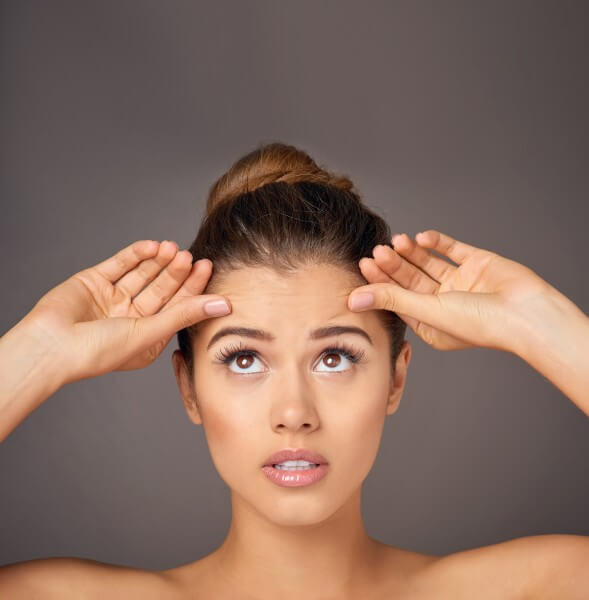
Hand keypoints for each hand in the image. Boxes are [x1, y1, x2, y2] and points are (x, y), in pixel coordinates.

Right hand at [20, 240, 230, 384]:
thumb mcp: (149, 332)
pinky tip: (152, 246)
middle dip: (176, 272)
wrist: (50, 345)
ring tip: (172, 248)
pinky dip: (136, 254)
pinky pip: (120, 264)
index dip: (192, 287)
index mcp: (147, 335)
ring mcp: (112, 299)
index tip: (206, 266)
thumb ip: (185, 315)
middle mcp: (132, 317)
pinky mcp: (94, 282)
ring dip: (158, 260)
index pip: (177, 306)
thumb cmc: (98, 351)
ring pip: (142, 274)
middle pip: (162, 288)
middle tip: (188, 256)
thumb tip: (224, 304)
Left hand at [348, 230, 554, 353]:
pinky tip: (421, 238)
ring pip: (428, 263)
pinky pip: (451, 249)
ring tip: (397, 240)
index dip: (380, 282)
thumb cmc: (480, 322)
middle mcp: (443, 303)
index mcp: (430, 322)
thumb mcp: (428, 311)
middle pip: (410, 279)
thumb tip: (353, 299)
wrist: (527, 312)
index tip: (364, 264)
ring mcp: (460, 283)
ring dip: (411, 252)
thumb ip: (391, 299)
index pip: (397, 299)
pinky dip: (436, 242)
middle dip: (393, 264)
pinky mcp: (477, 263)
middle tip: (378, 250)